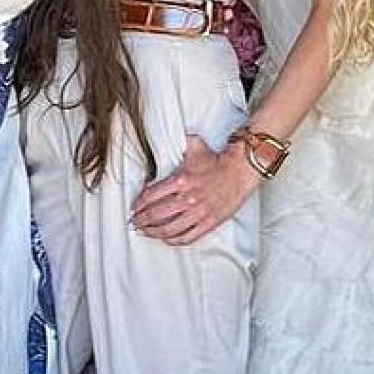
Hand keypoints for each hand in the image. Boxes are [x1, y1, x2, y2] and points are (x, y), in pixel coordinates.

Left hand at [130, 135, 260, 245]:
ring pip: (169, 229)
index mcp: (179, 181)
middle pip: (155, 215)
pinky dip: (174, 240)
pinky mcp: (209, 222)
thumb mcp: (195, 146)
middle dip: (141, 220)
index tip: (134, 208)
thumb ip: (180, 142)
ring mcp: (198, 212)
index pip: (151, 196)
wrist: (240, 170)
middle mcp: (186, 198)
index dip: (138, 204)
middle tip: (134, 222)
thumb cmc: (218, 161)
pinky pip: (188, 236)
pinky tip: (167, 239)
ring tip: (145, 232)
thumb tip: (172, 133)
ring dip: (153, 232)